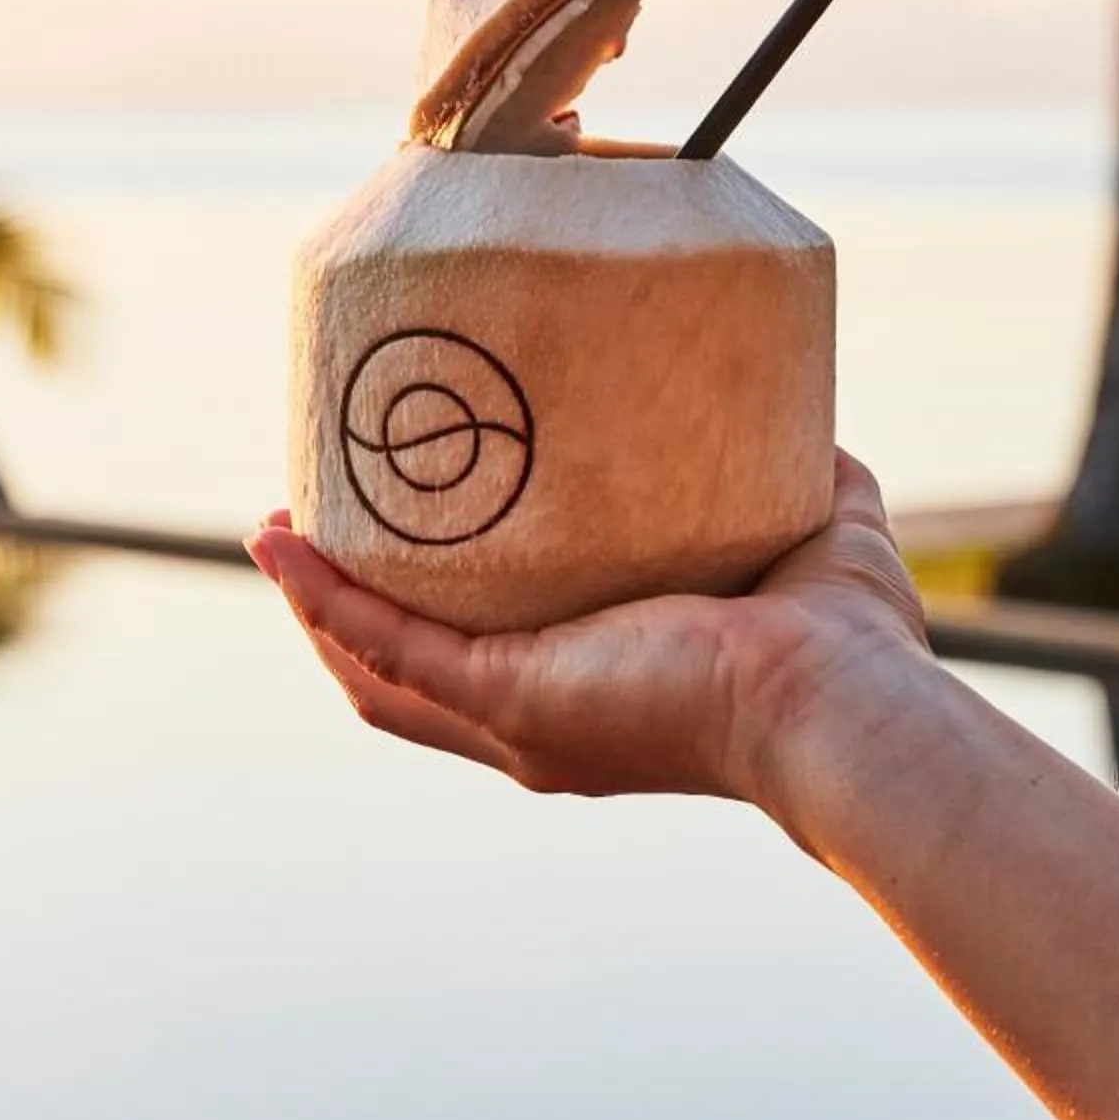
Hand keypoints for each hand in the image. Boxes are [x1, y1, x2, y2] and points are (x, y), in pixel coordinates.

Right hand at [248, 448, 932, 819]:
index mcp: (603, 685)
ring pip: (380, 668)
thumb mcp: (806, 528)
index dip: (437, 598)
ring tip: (272, 531)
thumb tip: (785, 402)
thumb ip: (783, 467)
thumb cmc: (846, 641)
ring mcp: (521, 716)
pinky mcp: (512, 697)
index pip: (494, 651)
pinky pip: (389, 647)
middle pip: (408, 669)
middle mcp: (547, 718)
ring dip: (320, 601)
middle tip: (306, 525)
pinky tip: (285, 550)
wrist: (842, 697)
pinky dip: (330, 600)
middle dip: (350, 601)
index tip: (405, 520)